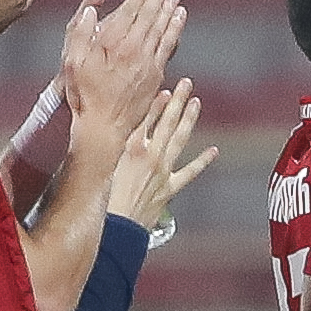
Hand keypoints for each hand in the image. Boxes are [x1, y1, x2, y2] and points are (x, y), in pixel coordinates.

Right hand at [60, 0, 186, 145]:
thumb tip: (92, 10)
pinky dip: (175, 31)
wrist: (103, 125)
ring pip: (162, 30)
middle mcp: (133, 50)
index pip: (131, 11)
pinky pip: (169, 47)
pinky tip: (179, 20)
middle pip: (150, 17)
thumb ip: (80, 32)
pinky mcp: (156, 75)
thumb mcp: (71, 61)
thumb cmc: (83, 92)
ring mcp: (148, 63)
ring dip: (170, 12)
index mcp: (111, 43)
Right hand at [106, 80, 213, 231]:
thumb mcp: (95, 164)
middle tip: (187, 84)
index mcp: (129, 147)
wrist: (115, 226)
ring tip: (197, 102)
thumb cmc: (99, 197)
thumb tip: (97, 130)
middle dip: (177, 101)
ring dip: (189, 119)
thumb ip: (100, 145)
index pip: (145, 116)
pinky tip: (214, 150)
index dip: (156, 101)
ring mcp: (162, 170)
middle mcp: (149, 154)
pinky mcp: (169, 188)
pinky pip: (190, 172)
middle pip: (166, 122)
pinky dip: (202, 161)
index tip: (164, 87)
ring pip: (179, 139)